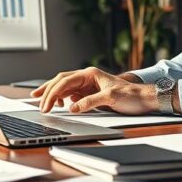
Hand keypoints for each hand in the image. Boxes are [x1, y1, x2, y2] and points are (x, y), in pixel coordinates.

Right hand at [30, 67, 157, 114]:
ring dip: (53, 93)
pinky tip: (60, 104)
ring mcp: (89, 84)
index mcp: (90, 74)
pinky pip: (73, 93)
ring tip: (42, 100)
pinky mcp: (92, 92)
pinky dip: (63, 98)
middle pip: (61, 81)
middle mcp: (88, 77)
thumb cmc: (131, 95)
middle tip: (36, 101)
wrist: (145, 99)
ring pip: (65, 86)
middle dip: (47, 90)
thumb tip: (72, 108)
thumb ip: (89, 102)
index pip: (65, 81)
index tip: (45, 105)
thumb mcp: (110, 99)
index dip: (52, 93)